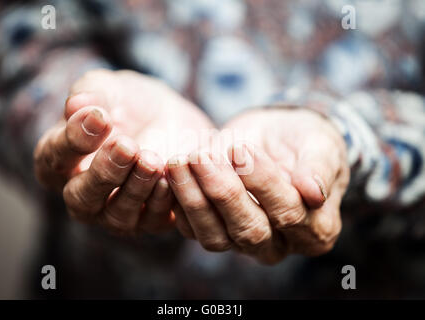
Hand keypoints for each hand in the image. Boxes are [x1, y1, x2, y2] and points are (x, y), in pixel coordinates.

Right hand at [34, 69, 212, 234]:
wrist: (169, 117)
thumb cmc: (127, 103)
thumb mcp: (109, 88)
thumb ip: (91, 93)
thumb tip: (76, 105)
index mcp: (60, 160)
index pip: (55, 157)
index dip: (75, 140)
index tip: (101, 118)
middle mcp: (83, 194)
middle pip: (82, 198)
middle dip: (105, 172)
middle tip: (126, 145)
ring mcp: (115, 212)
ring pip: (117, 215)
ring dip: (135, 188)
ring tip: (151, 160)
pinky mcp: (150, 219)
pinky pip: (152, 221)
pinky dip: (161, 203)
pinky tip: (169, 179)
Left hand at [167, 108, 349, 263]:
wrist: (280, 138)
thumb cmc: (305, 141)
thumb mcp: (321, 145)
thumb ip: (319, 168)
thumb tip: (314, 193)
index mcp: (315, 229)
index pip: (288, 214)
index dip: (262, 183)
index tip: (240, 149)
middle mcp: (279, 244)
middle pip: (249, 230)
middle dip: (222, 192)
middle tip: (200, 156)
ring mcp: (243, 243)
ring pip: (215, 236)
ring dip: (193, 199)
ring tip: (179, 162)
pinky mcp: (215, 231)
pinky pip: (192, 228)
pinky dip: (179, 202)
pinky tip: (171, 173)